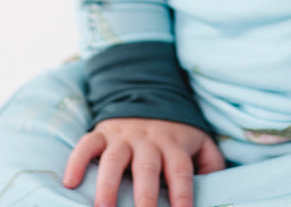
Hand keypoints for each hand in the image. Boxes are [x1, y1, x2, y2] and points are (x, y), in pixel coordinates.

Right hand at [62, 117, 224, 206]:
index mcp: (175, 145)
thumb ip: (211, 162)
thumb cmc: (175, 133)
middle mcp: (150, 140)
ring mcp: (124, 136)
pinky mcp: (103, 132)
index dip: (183, 195)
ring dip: (108, 184)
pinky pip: (87, 143)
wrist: (149, 94)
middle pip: (148, 168)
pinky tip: (70, 181)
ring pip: (115, 159)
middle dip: (145, 196)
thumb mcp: (198, 141)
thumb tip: (221, 186)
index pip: (181, 172)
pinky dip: (78, 160)